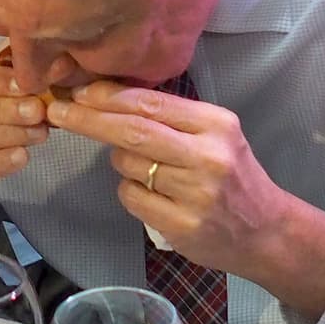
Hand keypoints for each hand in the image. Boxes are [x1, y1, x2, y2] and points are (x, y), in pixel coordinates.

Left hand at [47, 82, 324, 317]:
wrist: (267, 232)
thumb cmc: (234, 176)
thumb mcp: (216, 136)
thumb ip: (172, 118)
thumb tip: (107, 97)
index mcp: (216, 125)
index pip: (151, 103)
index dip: (109, 96)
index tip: (77, 91)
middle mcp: (208, 156)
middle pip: (133, 131)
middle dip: (89, 119)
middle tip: (57, 111)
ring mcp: (195, 193)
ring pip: (128, 165)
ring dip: (121, 162)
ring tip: (148, 169)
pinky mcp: (183, 225)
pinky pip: (132, 197)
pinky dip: (131, 192)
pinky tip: (154, 195)